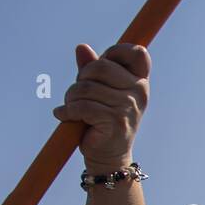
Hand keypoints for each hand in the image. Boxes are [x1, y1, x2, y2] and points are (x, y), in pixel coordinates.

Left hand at [54, 43, 149, 171]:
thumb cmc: (103, 120)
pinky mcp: (115, 121)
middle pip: (100, 67)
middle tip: (77, 94)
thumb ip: (92, 68)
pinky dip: (67, 111)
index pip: (137, 53)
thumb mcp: (99, 90)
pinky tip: (64, 116)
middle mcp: (139, 92)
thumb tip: (82, 47)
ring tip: (71, 108)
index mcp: (140, 81)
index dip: (115, 52)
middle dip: (81, 78)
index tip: (101, 66)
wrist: (109, 156)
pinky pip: (83, 106)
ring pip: (87, 88)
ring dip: (71, 97)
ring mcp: (128, 107)